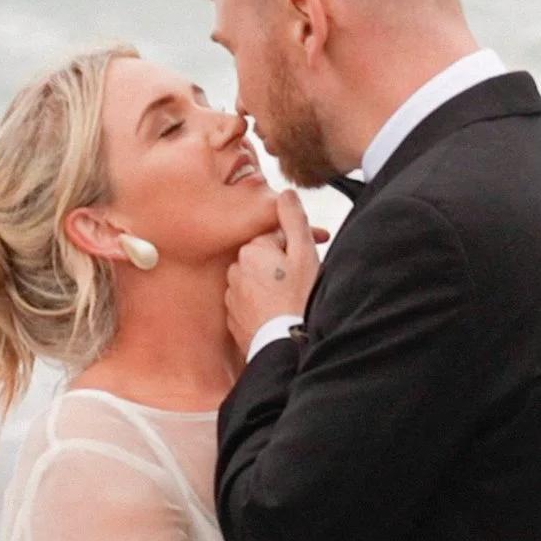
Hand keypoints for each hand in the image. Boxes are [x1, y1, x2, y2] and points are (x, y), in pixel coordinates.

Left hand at [225, 191, 321, 352]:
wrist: (284, 346)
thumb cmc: (298, 302)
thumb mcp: (304, 255)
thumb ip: (293, 220)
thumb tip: (285, 193)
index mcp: (251, 250)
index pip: (275, 237)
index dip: (295, 246)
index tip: (309, 260)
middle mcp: (235, 270)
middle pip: (264, 258)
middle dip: (282, 266)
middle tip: (303, 281)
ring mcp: (232, 295)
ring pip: (256, 280)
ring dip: (272, 285)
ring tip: (291, 300)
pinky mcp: (233, 317)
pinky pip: (250, 302)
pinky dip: (263, 304)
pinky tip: (279, 313)